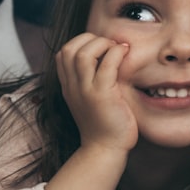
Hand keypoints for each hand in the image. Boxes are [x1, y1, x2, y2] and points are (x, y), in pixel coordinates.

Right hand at [55, 32, 137, 155]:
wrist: (105, 149)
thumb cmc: (105, 123)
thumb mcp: (91, 99)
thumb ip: (92, 79)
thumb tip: (109, 55)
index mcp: (68, 86)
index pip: (63, 53)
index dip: (81, 42)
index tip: (100, 47)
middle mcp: (73, 87)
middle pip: (69, 49)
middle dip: (90, 39)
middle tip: (109, 46)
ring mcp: (85, 91)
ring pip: (83, 54)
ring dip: (102, 44)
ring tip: (117, 49)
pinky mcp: (102, 97)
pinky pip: (106, 66)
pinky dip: (116, 54)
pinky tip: (126, 54)